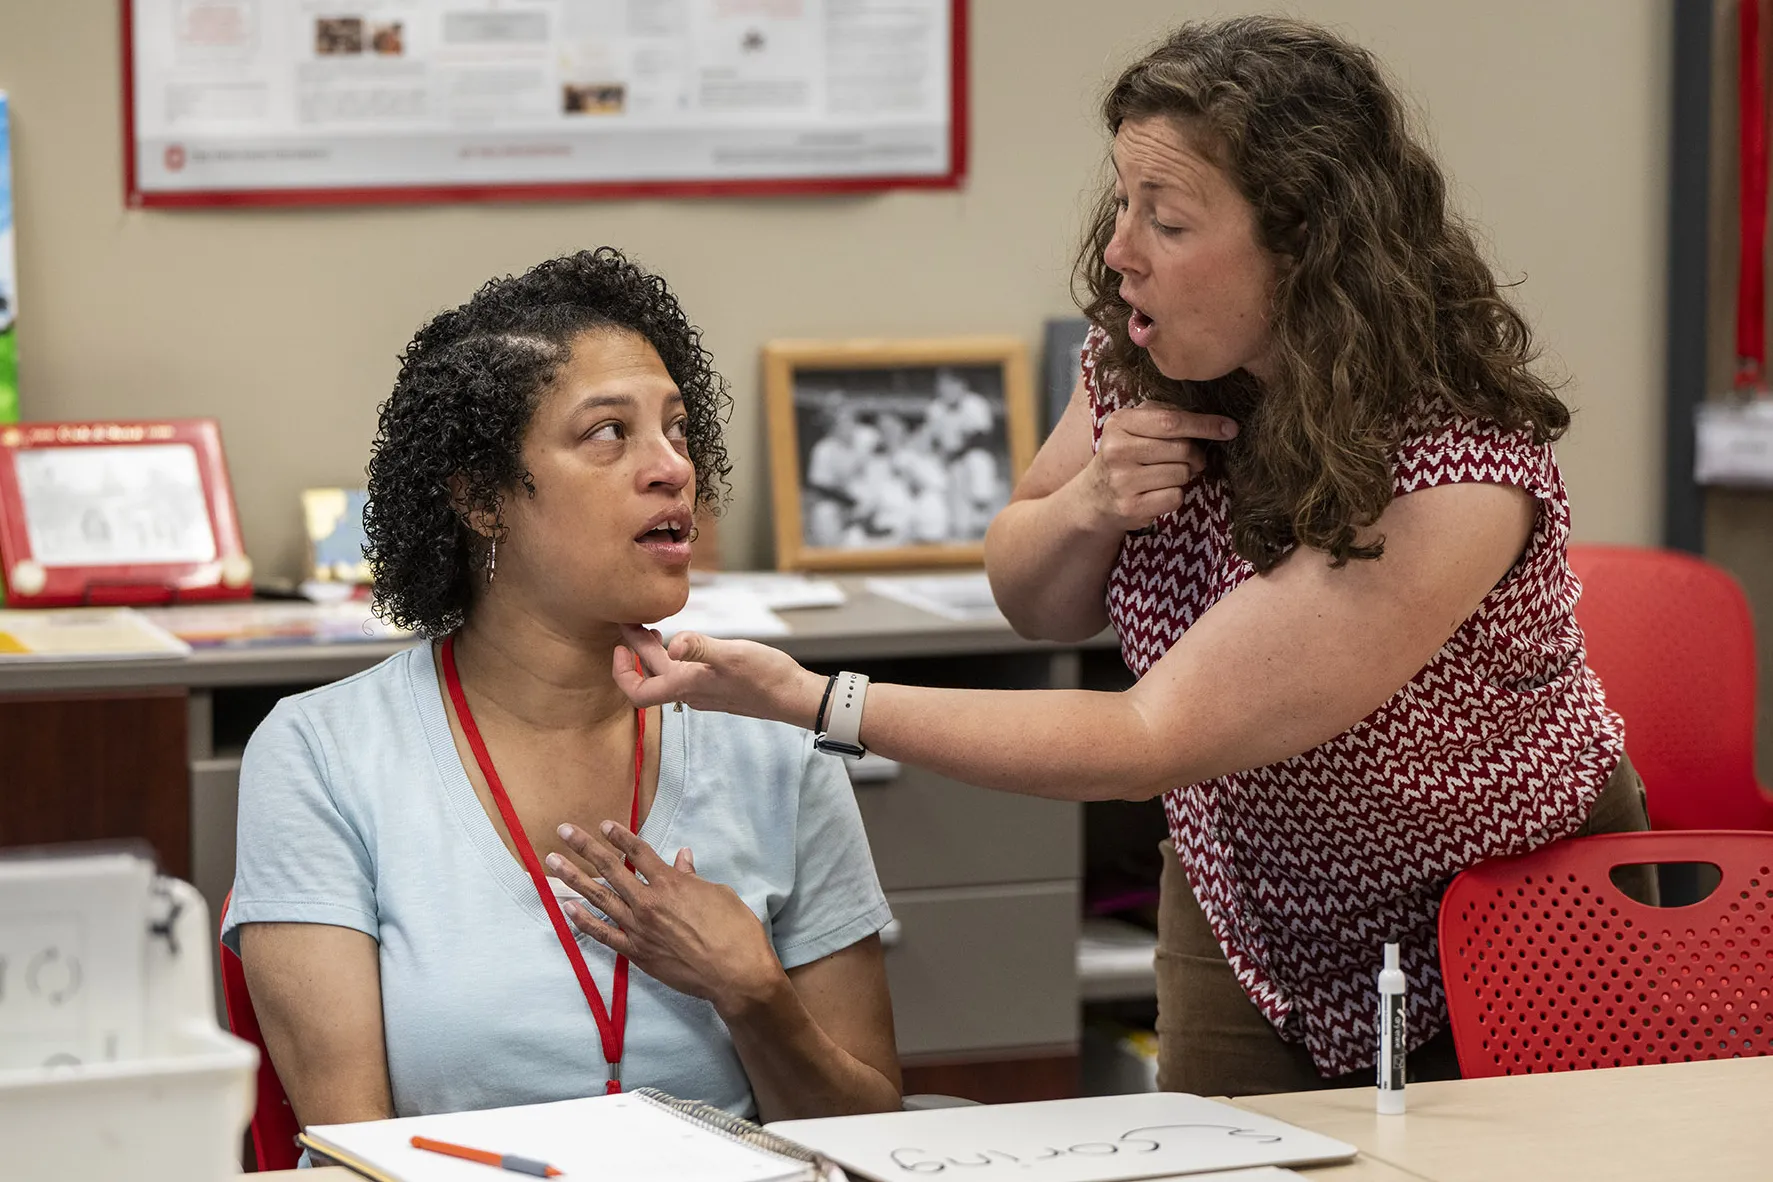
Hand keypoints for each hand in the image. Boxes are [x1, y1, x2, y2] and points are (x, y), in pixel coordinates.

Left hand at [548, 821, 785, 1017]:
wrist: (734, 974)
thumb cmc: (735, 931)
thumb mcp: (718, 894)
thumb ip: (693, 877)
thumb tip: (681, 858)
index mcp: (671, 883)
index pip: (639, 852)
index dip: (620, 836)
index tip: (603, 825)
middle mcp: (648, 902)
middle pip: (610, 868)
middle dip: (585, 847)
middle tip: (563, 831)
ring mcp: (638, 928)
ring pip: (599, 898)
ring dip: (574, 878)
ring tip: (553, 863)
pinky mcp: (636, 953)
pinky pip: (603, 934)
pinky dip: (584, 921)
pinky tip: (567, 908)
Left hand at [613, 625, 822, 727]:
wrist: (794, 696)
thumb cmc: (766, 676)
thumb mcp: (732, 654)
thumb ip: (700, 648)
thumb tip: (672, 645)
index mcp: (687, 686)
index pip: (639, 693)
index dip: (621, 673)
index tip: (619, 647)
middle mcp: (691, 693)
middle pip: (651, 676)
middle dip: (635, 649)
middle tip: (629, 621)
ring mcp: (704, 692)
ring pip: (667, 675)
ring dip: (653, 654)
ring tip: (652, 629)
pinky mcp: (717, 687)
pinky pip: (684, 675)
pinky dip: (674, 657)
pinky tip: (684, 643)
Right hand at [1076, 403, 1236, 531]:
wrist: (1095, 497)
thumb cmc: (1126, 456)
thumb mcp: (1134, 427)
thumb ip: (1166, 416)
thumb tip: (1216, 423)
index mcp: (1120, 422)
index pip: (1172, 421)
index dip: (1205, 424)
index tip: (1230, 428)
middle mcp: (1117, 450)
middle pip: (1182, 449)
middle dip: (1196, 456)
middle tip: (1191, 460)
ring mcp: (1122, 481)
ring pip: (1181, 474)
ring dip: (1184, 476)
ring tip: (1166, 476)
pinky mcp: (1130, 507)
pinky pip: (1175, 497)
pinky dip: (1175, 495)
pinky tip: (1158, 492)